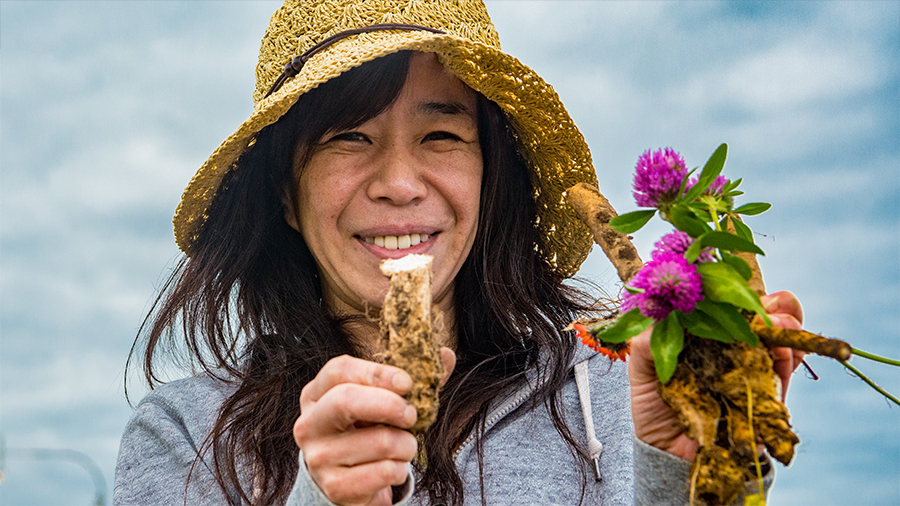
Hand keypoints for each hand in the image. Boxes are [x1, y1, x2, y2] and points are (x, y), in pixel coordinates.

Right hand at [294, 349, 455, 505]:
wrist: (351, 484)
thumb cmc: (368, 432)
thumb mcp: (382, 404)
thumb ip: (411, 380)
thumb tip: (446, 355)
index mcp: (316, 394)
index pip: (339, 370)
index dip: (377, 372)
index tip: (407, 383)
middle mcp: (309, 423)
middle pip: (346, 400)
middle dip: (389, 405)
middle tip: (412, 415)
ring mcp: (318, 457)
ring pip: (378, 441)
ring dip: (406, 445)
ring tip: (404, 448)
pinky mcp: (334, 487)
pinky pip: (383, 472)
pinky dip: (400, 470)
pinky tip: (393, 469)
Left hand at [628, 291, 803, 460]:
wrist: (669, 455)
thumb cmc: (655, 409)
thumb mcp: (641, 373)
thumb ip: (645, 345)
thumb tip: (658, 315)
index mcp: (703, 334)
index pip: (726, 304)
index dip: (736, 291)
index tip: (736, 285)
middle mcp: (730, 347)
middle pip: (760, 315)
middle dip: (769, 304)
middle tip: (765, 305)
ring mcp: (750, 367)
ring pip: (779, 336)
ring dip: (784, 324)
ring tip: (778, 323)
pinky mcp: (768, 393)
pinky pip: (786, 369)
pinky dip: (789, 355)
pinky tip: (785, 347)